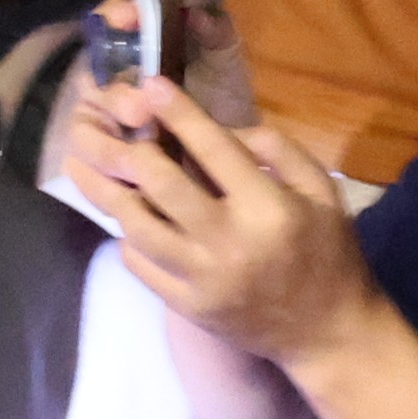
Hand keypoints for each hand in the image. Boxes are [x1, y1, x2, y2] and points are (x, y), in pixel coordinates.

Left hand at [70, 83, 377, 368]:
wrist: (330, 334)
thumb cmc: (329, 252)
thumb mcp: (321, 191)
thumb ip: (276, 149)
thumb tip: (220, 126)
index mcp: (268, 207)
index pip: (213, 147)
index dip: (177, 112)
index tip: (151, 84)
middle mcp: (230, 242)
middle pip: (159, 183)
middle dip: (129, 149)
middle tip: (113, 129)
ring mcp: (204, 279)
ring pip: (136, 225)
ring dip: (108, 190)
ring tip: (87, 166)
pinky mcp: (188, 307)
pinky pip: (140, 264)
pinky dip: (126, 236)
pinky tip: (123, 217)